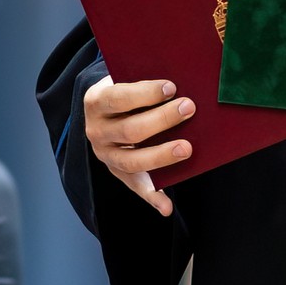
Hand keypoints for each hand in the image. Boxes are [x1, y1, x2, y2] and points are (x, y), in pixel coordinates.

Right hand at [85, 75, 193, 219]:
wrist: (104, 109)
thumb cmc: (125, 89)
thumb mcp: (124, 77)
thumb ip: (143, 79)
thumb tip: (180, 79)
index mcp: (96, 102)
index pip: (119, 98)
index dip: (145, 94)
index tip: (172, 87)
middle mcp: (97, 131)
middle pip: (130, 130)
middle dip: (162, 120)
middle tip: (189, 108)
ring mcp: (106, 155)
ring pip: (132, 161)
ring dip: (161, 156)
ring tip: (187, 148)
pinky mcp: (118, 173)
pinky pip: (136, 187)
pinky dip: (152, 198)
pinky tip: (167, 206)